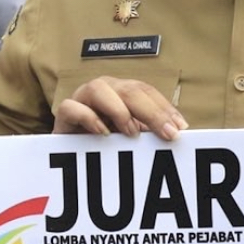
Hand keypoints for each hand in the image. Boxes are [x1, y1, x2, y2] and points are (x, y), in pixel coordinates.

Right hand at [53, 76, 187, 140]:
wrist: (70, 154)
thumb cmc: (105, 144)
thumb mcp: (132, 139)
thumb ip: (150, 134)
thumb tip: (178, 134)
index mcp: (120, 92)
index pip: (145, 90)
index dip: (163, 106)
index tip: (180, 127)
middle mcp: (102, 90)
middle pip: (128, 89)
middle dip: (151, 111)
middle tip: (167, 134)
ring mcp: (81, 99)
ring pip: (98, 89)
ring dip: (120, 110)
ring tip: (132, 132)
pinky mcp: (63, 115)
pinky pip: (71, 107)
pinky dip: (88, 117)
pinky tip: (103, 133)